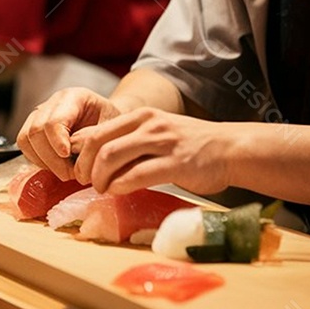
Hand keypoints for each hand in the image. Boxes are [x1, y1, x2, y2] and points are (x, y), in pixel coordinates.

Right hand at [16, 89, 120, 180]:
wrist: (107, 119)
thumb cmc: (112, 123)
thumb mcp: (112, 127)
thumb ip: (94, 141)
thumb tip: (78, 162)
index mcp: (73, 97)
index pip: (53, 121)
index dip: (57, 142)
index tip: (69, 157)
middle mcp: (52, 102)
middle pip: (35, 131)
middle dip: (51, 159)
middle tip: (70, 173)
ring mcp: (40, 114)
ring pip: (25, 139)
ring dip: (43, 161)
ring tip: (65, 171)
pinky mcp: (32, 127)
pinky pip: (25, 146)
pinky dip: (38, 160)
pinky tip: (56, 166)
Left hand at [72, 108, 233, 194]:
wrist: (230, 149)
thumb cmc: (191, 145)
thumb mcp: (158, 132)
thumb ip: (132, 141)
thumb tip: (97, 157)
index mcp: (142, 116)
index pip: (98, 130)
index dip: (81, 152)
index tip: (80, 169)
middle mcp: (149, 124)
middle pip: (100, 143)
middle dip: (86, 167)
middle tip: (85, 182)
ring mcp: (163, 142)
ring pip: (113, 157)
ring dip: (100, 178)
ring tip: (101, 189)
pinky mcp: (175, 164)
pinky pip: (137, 175)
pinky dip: (120, 186)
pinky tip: (118, 192)